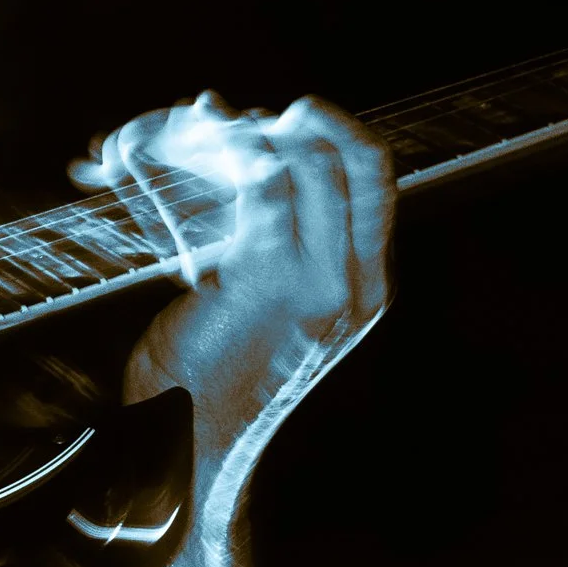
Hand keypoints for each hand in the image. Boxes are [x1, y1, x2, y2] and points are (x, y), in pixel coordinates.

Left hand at [93, 94, 392, 445]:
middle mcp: (356, 286)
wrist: (192, 447)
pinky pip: (260, 191)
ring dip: (252, 135)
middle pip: (357, 159)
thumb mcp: (275, 315)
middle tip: (242, 120)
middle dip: (302, 121)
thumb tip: (268, 167)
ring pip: (307, 164)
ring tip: (204, 134)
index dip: (336, 132)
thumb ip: (285, 252)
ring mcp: (316, 285)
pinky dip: (227, 160)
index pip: (378, 178)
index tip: (286, 119)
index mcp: (366, 290)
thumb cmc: (219, 380)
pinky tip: (189, 157)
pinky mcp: (264, 284)